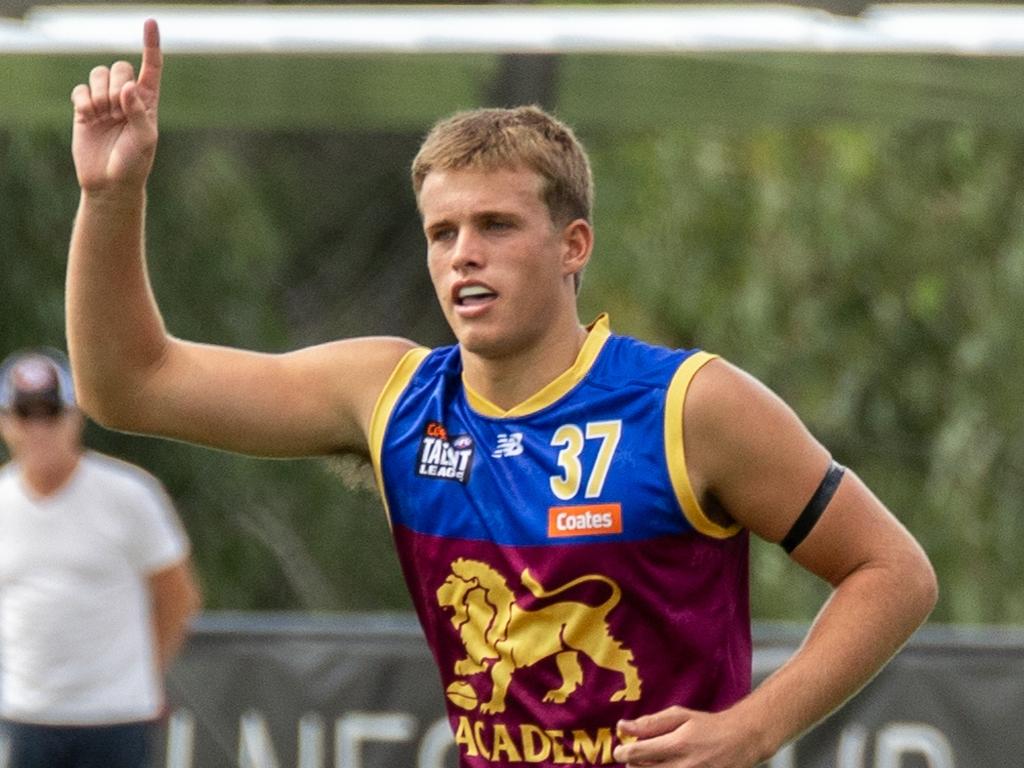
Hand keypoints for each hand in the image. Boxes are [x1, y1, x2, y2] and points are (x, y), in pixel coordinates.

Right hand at [70, 19, 162, 191]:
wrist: (109, 183)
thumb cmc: (134, 163)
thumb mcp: (144, 140)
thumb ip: (139, 113)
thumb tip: (128, 87)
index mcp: (148, 102)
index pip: (152, 68)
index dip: (151, 45)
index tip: (150, 23)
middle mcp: (127, 98)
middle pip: (120, 67)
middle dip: (117, 85)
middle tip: (117, 110)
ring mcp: (105, 102)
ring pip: (98, 74)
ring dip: (100, 92)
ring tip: (103, 115)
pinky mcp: (84, 109)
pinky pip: (79, 90)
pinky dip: (83, 100)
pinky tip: (88, 117)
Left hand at [613, 705, 767, 766]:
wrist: (741, 741)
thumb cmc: (707, 726)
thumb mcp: (680, 716)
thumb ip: (651, 723)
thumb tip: (622, 726)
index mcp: (678, 745)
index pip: (638, 754)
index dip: (623, 753)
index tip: (619, 750)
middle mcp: (684, 767)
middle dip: (633, 765)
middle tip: (637, 757)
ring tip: (649, 763)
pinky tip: (663, 767)